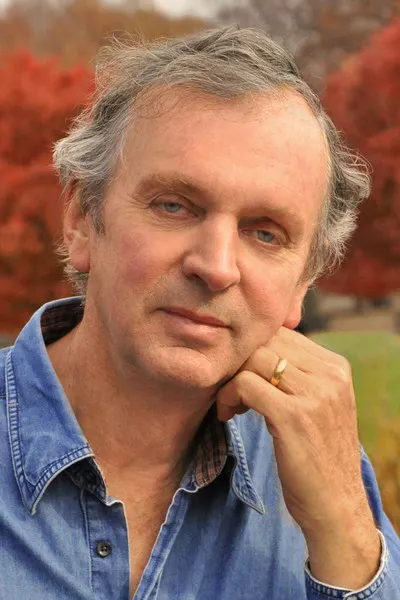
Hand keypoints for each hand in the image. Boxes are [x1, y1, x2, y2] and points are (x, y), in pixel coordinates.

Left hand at [216, 326, 380, 588]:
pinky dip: (229, 395)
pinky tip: (229, 415)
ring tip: (230, 405)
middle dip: (239, 362)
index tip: (243, 378)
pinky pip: (246, 384)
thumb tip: (257, 351)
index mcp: (336, 367)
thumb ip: (300, 375)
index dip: (253, 352)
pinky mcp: (293, 417)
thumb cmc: (319, 456)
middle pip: (266, 342)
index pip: (282, 333)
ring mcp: (314, 394)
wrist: (336, 506)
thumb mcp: (320, 405)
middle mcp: (330, 374)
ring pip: (253, 358)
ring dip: (231, 379)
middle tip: (231, 391)